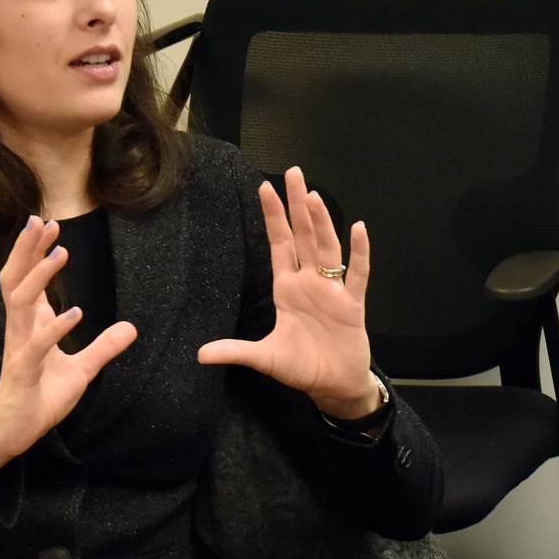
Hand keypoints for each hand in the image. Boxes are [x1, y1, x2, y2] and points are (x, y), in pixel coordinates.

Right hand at [0, 216, 138, 485]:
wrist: (14, 432)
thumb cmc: (40, 397)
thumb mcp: (81, 371)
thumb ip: (103, 348)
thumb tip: (131, 328)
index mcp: (30, 326)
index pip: (28, 280)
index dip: (35, 253)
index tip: (48, 225)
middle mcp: (20, 331)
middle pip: (16, 280)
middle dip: (27, 250)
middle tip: (40, 220)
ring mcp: (18, 349)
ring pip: (21, 304)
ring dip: (40, 277)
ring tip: (61, 252)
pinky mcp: (22, 372)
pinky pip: (37, 345)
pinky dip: (56, 327)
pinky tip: (75, 311)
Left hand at [198, 167, 378, 418]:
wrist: (333, 386)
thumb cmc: (302, 367)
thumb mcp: (264, 358)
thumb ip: (235, 351)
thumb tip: (199, 354)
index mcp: (287, 289)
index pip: (279, 244)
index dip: (273, 217)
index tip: (265, 188)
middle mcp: (310, 282)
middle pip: (304, 235)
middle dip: (297, 205)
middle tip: (294, 173)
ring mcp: (332, 291)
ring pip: (328, 248)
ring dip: (322, 222)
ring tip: (313, 196)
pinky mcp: (352, 305)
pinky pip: (357, 274)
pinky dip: (360, 252)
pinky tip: (359, 229)